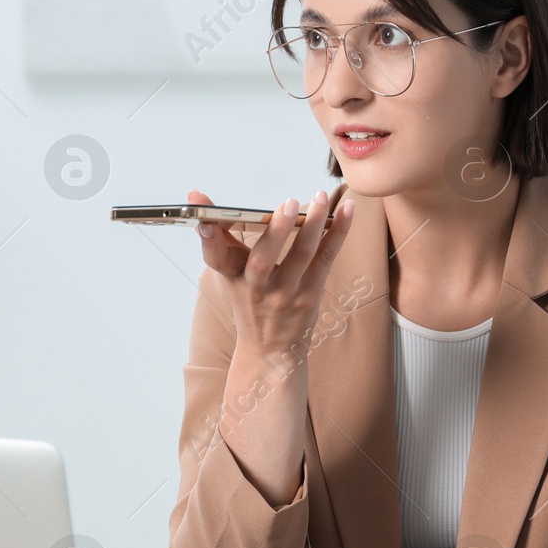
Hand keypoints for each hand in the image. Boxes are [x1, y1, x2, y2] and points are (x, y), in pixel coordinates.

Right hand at [190, 188, 353, 356]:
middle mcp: (257, 288)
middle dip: (277, 230)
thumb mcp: (229, 275)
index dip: (208, 238)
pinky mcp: (311, 295)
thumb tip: (199, 204)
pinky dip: (338, 233)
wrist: (270, 350)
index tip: (204, 220)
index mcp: (231, 278)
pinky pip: (326, 259)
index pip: (215, 257)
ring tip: (321, 197)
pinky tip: (348, 210)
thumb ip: (219, 239)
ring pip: (302, 255)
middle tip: (289, 202)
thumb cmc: (250, 301)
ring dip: (315, 223)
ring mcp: (286, 294)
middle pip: (264, 259)